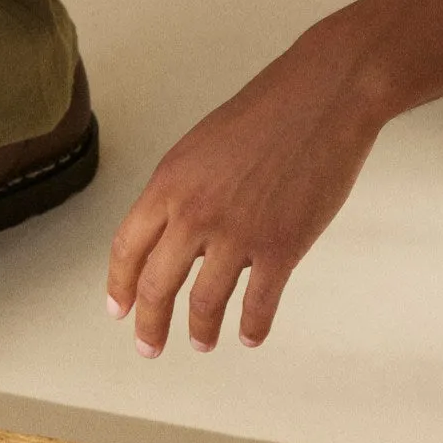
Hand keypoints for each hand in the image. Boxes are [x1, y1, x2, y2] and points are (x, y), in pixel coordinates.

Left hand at [105, 26, 387, 356]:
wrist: (322, 97)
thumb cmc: (266, 114)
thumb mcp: (201, 148)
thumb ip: (181, 194)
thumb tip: (175, 240)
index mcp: (169, 184)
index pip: (127, 249)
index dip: (120, 286)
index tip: (119, 310)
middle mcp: (195, 213)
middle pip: (157, 285)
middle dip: (150, 324)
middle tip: (150, 346)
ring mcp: (239, 233)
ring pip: (205, 303)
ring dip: (201, 331)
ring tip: (202, 343)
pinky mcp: (282, 246)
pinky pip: (259, 303)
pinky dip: (253, 326)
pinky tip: (251, 335)